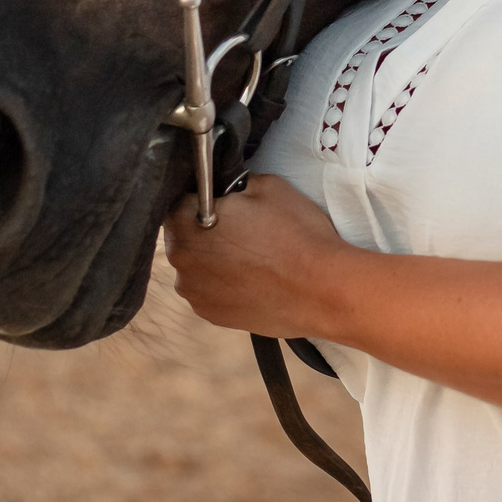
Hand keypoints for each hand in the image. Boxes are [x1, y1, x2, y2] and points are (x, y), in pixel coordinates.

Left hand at [163, 175, 355, 341]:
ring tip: (251, 258)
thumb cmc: (296, 233)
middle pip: (185, 237)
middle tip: (245, 230)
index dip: (204, 199)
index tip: (227, 204)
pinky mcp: (212, 317)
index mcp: (185, 224)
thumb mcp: (267, 185)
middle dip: (205, 231)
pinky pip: (210, 291)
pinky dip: (224, 285)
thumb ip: (234, 184)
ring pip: (197, 266)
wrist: (322, 290)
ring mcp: (194, 294)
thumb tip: (226, 193)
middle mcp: (179, 261)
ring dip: (214, 260)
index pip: (180, 201)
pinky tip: (252, 280)